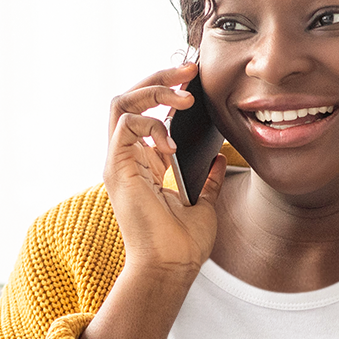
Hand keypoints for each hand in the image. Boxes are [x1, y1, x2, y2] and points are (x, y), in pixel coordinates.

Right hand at [81, 62, 227, 338]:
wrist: (169, 268)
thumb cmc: (182, 245)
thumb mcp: (206, 203)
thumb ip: (210, 179)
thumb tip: (221, 158)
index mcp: (142, 163)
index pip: (145, 111)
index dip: (166, 90)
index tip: (195, 80)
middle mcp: (125, 158)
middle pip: (129, 98)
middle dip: (159, 78)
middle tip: (190, 70)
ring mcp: (118, 163)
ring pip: (122, 103)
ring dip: (154, 91)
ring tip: (185, 96)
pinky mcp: (118, 170)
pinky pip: (125, 125)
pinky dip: (150, 123)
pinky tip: (172, 140)